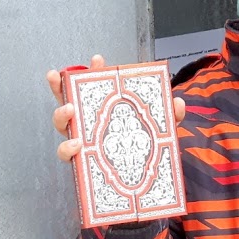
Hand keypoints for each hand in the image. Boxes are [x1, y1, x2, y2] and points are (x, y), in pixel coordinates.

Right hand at [46, 55, 186, 163]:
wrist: (141, 179)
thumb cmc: (143, 148)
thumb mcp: (160, 129)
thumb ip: (171, 116)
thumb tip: (177, 104)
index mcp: (104, 110)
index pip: (94, 87)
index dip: (91, 71)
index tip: (97, 60)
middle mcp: (88, 123)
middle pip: (66, 100)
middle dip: (61, 86)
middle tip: (63, 77)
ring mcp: (81, 141)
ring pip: (61, 125)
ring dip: (60, 114)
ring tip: (70, 109)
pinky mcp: (79, 162)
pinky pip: (65, 155)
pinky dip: (67, 148)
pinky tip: (76, 144)